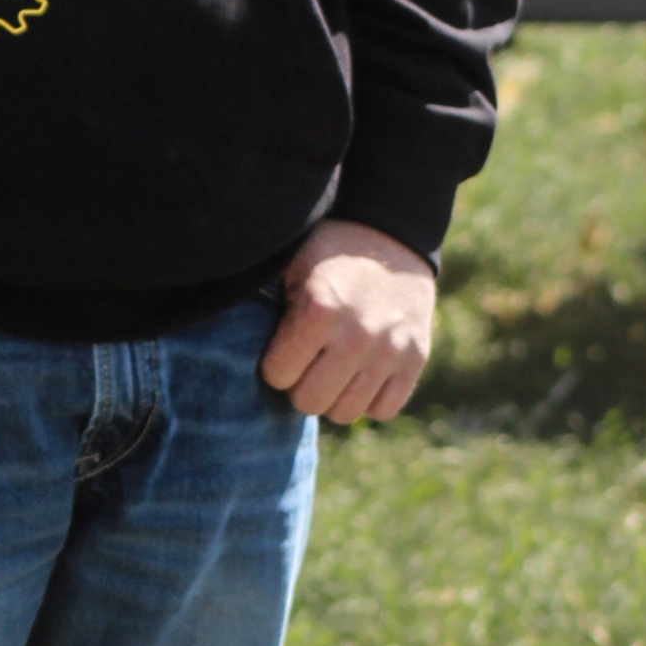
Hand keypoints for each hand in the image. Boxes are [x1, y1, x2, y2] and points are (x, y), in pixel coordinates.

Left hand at [260, 217, 435, 425]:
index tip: (282, 348)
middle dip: (300, 385)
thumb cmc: (329, 251)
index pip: (277, 376)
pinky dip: (368, 398)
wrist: (391, 232)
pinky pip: (383, 410)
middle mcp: (356, 335)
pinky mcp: (416, 359)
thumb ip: (269, 307)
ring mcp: (390, 350)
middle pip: (310, 402)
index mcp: (318, 309)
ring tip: (331, 368)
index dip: (275, 363)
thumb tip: (230, 338)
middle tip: (305, 363)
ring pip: (346, 412)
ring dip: (333, 396)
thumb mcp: (291, 266)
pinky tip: (360, 373)